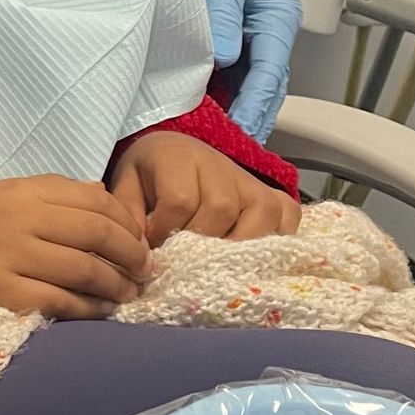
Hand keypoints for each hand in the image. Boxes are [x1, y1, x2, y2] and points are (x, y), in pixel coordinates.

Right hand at [0, 177, 152, 323]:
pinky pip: (58, 302)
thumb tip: (104, 202)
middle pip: (97, 233)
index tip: (140, 239)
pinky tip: (100, 313)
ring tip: (129, 294)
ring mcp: (7, 258)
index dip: (127, 221)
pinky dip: (88, 309)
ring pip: (84, 269)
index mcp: (18, 192)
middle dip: (132, 255)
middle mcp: (16, 219)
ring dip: (117, 285)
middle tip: (145, 271)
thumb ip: (46, 197)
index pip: (92, 199)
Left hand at [110, 131, 299, 241]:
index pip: (180, 199)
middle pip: (220, 208)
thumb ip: (129, 217)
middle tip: (185, 258)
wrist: (174, 151)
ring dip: (237, 244)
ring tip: (217, 262)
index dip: (165, 231)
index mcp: (178, 157)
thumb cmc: (149, 176)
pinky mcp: (272, 194)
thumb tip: (143, 255)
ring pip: (258, 214)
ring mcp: (250, 181)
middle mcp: (220, 165)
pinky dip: (277, 237)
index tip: (154, 246)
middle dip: (200, 241)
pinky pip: (288, 216)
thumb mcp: (126, 188)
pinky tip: (254, 254)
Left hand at [186, 0, 301, 140]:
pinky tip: (201, 108)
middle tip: (228, 151)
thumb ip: (222, 18)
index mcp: (277, 18)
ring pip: (247, 82)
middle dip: (249, 119)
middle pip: (264, 86)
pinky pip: (227, 69)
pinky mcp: (226, 30)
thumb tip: (222, 60)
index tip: (240, 135)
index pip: (270, 75)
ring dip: (234, 108)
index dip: (254, 107)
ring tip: (214, 139)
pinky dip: (219, 90)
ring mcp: (247, 32)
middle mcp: (266, 30)